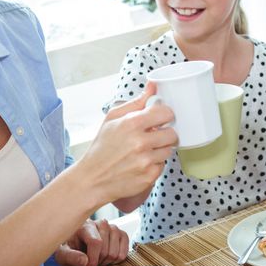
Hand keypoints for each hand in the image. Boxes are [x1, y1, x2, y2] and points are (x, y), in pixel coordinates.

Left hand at [55, 219, 130, 265]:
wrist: (76, 247)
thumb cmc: (69, 250)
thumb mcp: (62, 255)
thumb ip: (71, 257)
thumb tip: (85, 261)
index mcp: (86, 225)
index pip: (96, 242)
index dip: (93, 260)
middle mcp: (102, 223)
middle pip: (106, 250)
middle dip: (98, 263)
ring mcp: (114, 228)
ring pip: (116, 252)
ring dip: (106, 262)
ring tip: (97, 261)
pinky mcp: (122, 235)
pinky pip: (124, 252)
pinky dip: (116, 260)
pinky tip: (106, 259)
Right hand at [78, 83, 177, 203]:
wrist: (92, 179)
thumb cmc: (102, 147)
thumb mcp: (112, 119)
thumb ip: (136, 102)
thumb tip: (153, 86)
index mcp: (132, 124)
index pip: (166, 113)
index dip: (164, 115)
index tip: (160, 119)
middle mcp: (140, 142)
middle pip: (172, 133)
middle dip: (164, 134)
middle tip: (153, 136)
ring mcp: (146, 161)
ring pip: (169, 150)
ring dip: (160, 150)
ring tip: (144, 151)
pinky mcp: (149, 177)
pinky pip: (163, 166)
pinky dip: (155, 164)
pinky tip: (141, 163)